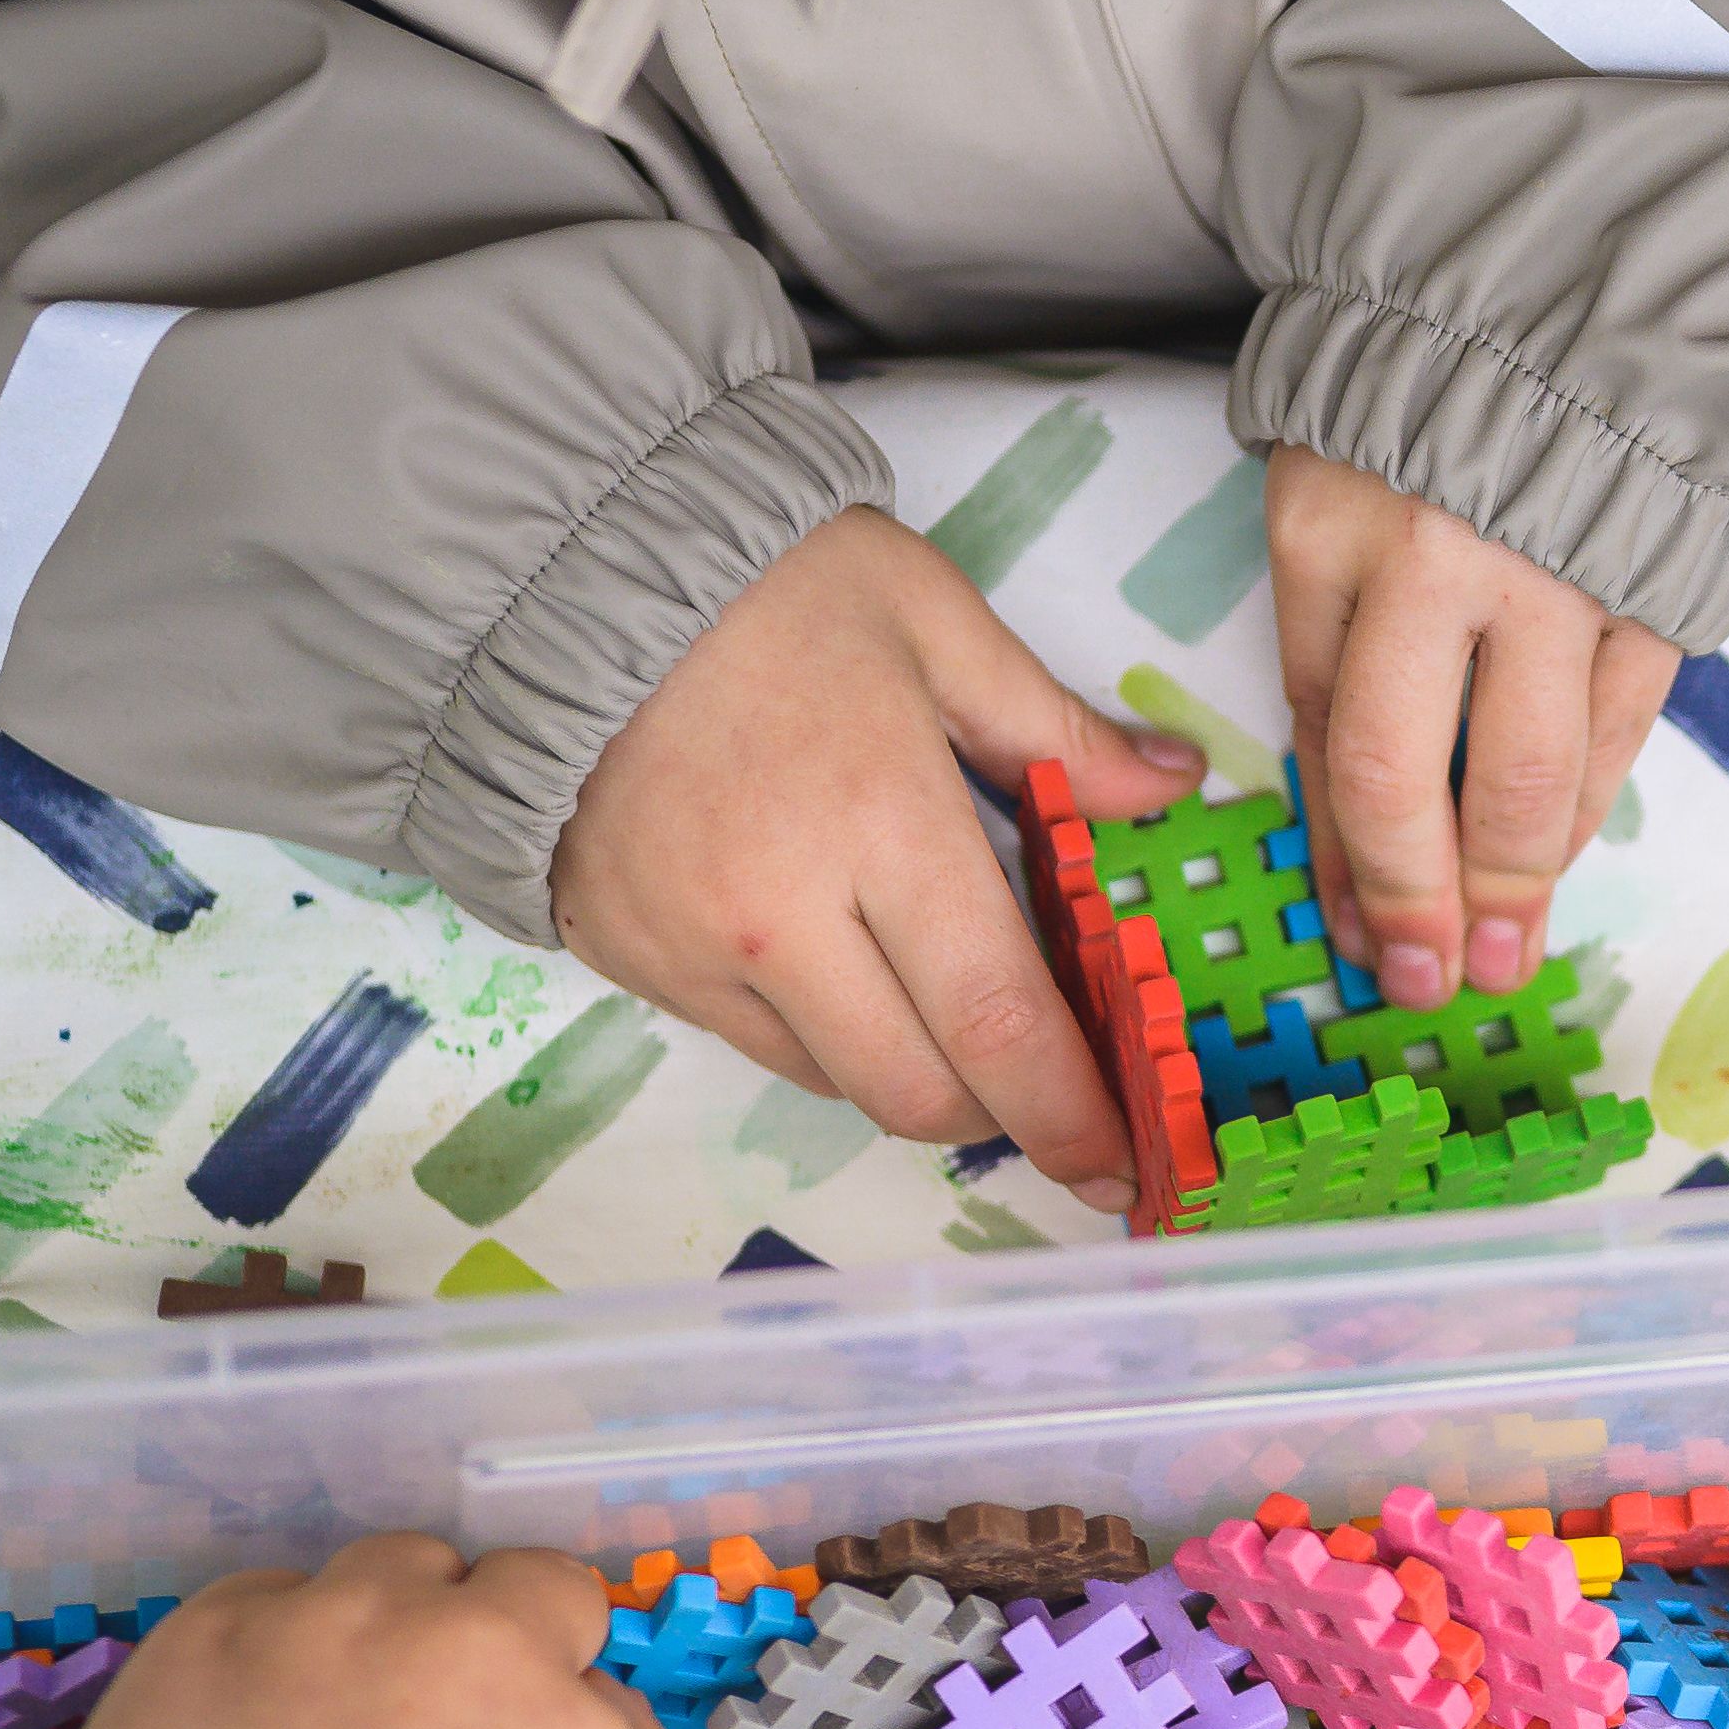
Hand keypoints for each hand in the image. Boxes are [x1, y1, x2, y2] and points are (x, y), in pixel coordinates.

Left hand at [48, 1533, 661, 1728]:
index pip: (616, 1716)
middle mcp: (490, 1660)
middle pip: (543, 1589)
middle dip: (514, 1635)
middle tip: (454, 1712)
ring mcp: (357, 1619)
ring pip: (408, 1561)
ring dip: (395, 1616)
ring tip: (339, 1699)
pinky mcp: (233, 1612)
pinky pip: (275, 1592)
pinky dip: (271, 1640)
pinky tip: (236, 1715)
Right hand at [552, 507, 1203, 1177]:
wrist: (557, 567)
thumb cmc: (765, 583)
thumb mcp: (934, 622)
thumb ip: (1057, 731)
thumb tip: (1171, 786)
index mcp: (881, 827)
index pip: (997, 1023)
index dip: (1070, 1113)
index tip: (1121, 1162)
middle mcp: (779, 919)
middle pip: (919, 1093)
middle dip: (1003, 1113)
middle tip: (1052, 1091)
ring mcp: (690, 952)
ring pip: (836, 1083)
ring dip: (910, 1069)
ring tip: (939, 1000)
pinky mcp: (626, 958)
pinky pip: (752, 1043)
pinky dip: (819, 1030)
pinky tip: (835, 958)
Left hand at [1265, 446, 1677, 1013]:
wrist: (1572, 280)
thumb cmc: (1427, 398)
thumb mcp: (1334, 494)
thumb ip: (1343, 642)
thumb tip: (1361, 830)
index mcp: (1331, 530)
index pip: (1330, 733)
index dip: (1343, 857)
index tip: (1358, 939)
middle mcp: (1437, 558)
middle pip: (1418, 777)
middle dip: (1424, 902)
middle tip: (1430, 983)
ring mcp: (1556, 572)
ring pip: (1535, 774)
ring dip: (1519, 883)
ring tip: (1507, 956)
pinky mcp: (1654, 581)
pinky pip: (1623, 728)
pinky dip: (1592, 804)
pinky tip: (1565, 853)